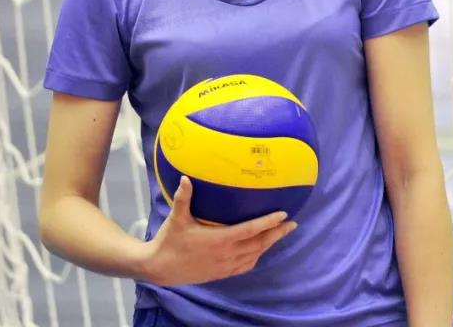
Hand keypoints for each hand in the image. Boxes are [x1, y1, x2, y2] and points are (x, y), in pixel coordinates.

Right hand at [142, 176, 295, 285]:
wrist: (159, 268)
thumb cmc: (169, 240)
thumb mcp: (176, 218)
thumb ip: (183, 198)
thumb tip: (185, 177)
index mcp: (220, 240)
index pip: (251, 230)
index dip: (269, 222)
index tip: (284, 214)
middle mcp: (226, 254)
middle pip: (260, 244)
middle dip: (278, 234)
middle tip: (293, 224)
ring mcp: (225, 266)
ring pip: (255, 255)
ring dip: (269, 245)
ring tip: (280, 234)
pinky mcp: (221, 274)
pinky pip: (245, 266)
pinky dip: (256, 257)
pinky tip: (260, 250)